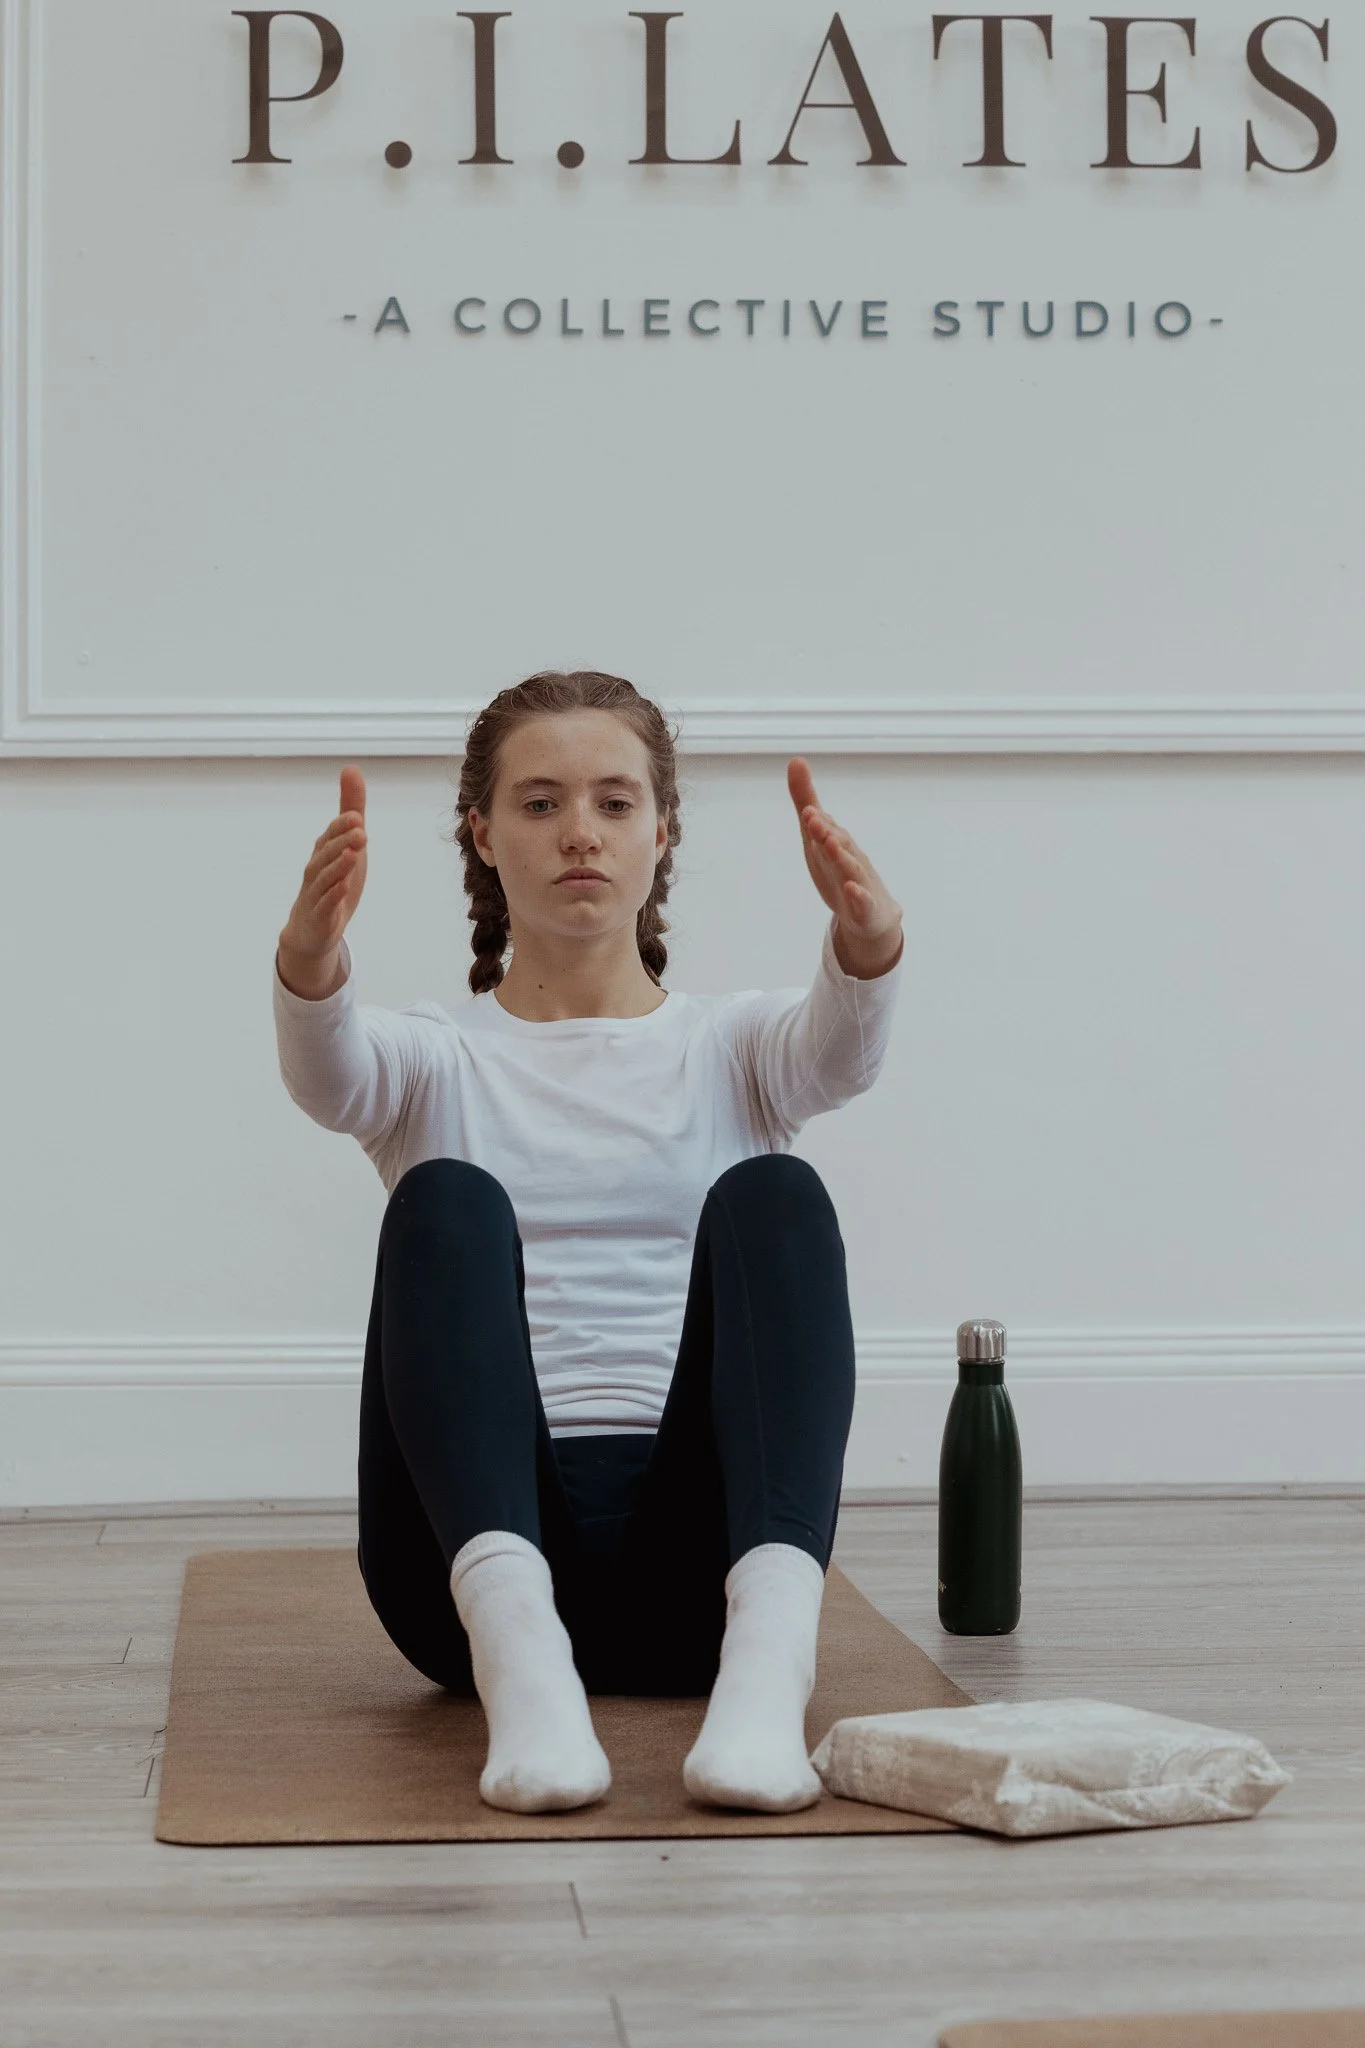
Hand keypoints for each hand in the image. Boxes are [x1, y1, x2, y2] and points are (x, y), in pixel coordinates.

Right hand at [277, 766, 367, 992]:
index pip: (332, 834)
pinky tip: (345, 887)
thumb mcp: (347, 842)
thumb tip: (351, 768)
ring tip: (354, 855)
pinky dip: (333, 895)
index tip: (358, 816)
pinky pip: (325, 904)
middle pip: (327, 853)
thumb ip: (351, 809)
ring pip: (324, 877)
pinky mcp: (320, 915)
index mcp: (324, 851)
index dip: (343, 825)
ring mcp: (316, 893)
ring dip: (338, 866)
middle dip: (342, 841)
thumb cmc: (333, 879)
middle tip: (361, 830)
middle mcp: (317, 869)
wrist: (313, 928)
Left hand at [787, 758, 902, 977]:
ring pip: (850, 870)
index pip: (825, 830)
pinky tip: (851, 889)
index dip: (815, 821)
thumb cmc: (840, 868)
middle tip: (812, 819)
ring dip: (840, 857)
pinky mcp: (865, 909)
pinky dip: (858, 896)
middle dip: (825, 832)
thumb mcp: (817, 837)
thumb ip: (806, 802)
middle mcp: (851, 858)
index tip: (807, 810)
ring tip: (829, 845)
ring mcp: (860, 883)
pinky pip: (862, 902)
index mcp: (838, 843)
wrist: (872, 915)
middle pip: (838, 845)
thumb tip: (795, 759)